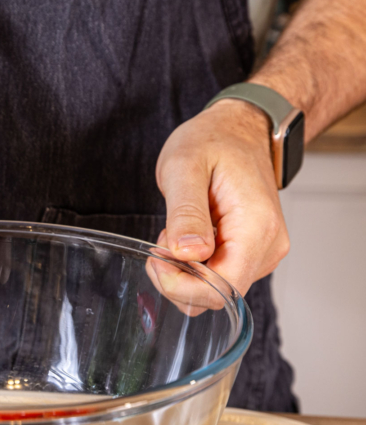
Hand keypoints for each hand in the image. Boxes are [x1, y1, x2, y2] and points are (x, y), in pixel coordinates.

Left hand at [153, 98, 290, 301]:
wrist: (238, 129)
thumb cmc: (213, 140)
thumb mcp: (186, 167)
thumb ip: (186, 212)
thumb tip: (189, 254)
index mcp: (257, 227)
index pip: (222, 288)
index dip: (181, 285)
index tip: (156, 260)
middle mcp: (268, 247)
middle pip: (218, 295)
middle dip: (178, 278)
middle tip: (160, 241)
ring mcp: (262, 252)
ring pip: (215, 290)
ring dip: (185, 270)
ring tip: (176, 230)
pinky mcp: (250, 253)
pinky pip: (218, 277)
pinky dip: (194, 265)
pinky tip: (187, 236)